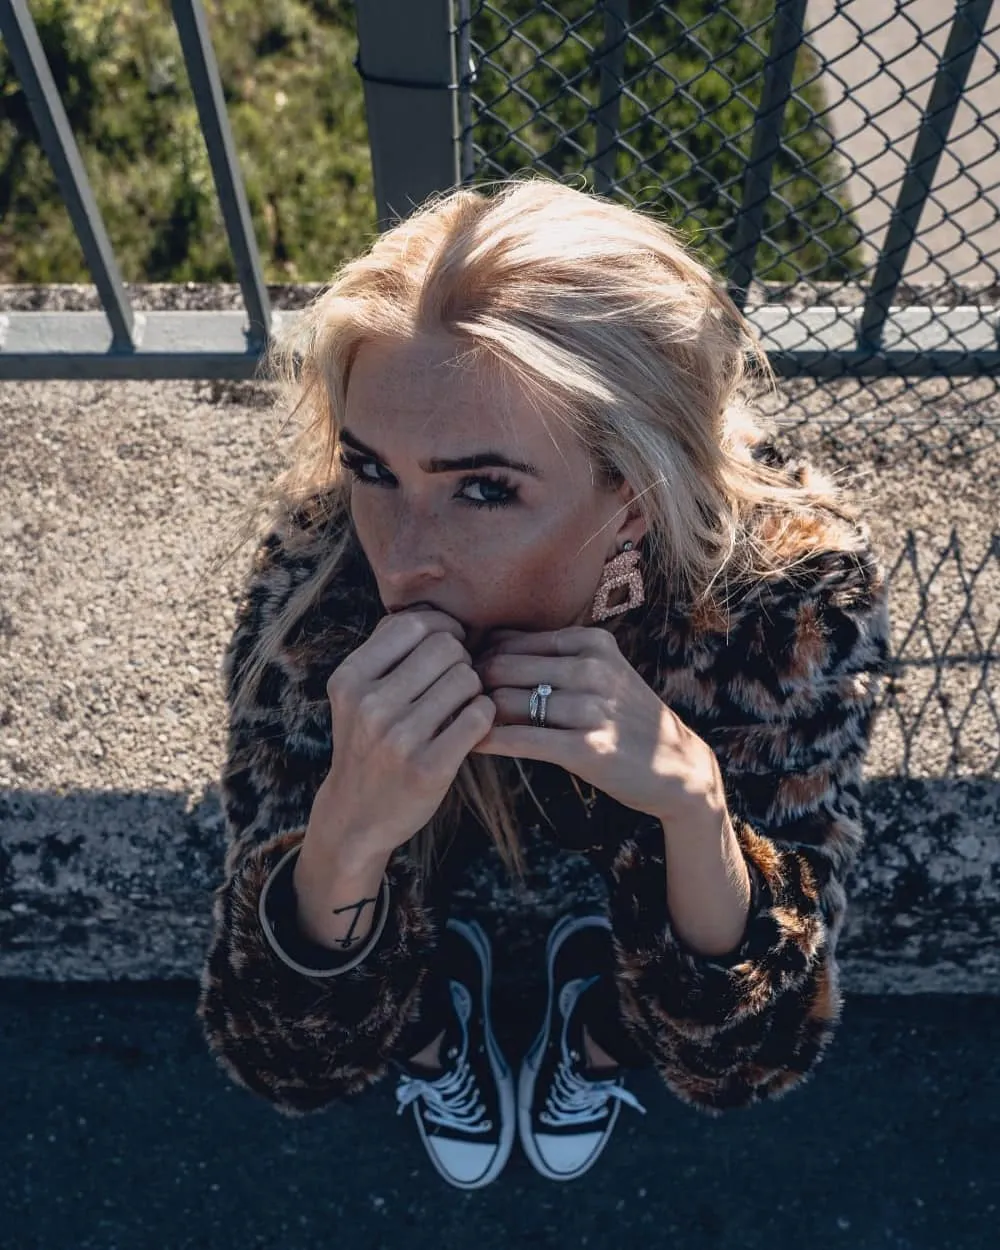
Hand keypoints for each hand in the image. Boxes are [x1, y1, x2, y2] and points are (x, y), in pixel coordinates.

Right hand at [317, 608, 495, 861]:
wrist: (357, 816)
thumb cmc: (368, 741)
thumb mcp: (357, 693)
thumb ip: (388, 649)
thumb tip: (436, 611)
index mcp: (350, 679)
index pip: (414, 624)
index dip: (442, 628)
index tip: (448, 648)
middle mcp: (370, 706)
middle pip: (446, 648)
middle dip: (461, 659)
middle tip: (456, 681)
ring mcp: (399, 739)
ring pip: (467, 679)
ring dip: (474, 689)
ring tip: (460, 705)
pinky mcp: (429, 768)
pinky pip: (478, 716)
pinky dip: (483, 715)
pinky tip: (470, 726)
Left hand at [470, 626, 719, 819]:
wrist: (677, 767)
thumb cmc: (625, 718)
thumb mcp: (600, 672)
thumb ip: (550, 657)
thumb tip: (485, 645)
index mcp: (590, 642)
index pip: (510, 641)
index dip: (477, 659)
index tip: (458, 678)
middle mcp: (591, 668)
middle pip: (501, 666)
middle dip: (470, 685)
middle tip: (448, 703)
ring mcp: (591, 708)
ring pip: (506, 703)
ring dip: (476, 715)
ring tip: (452, 725)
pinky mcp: (587, 748)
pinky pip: (521, 739)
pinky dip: (489, 741)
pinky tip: (472, 745)